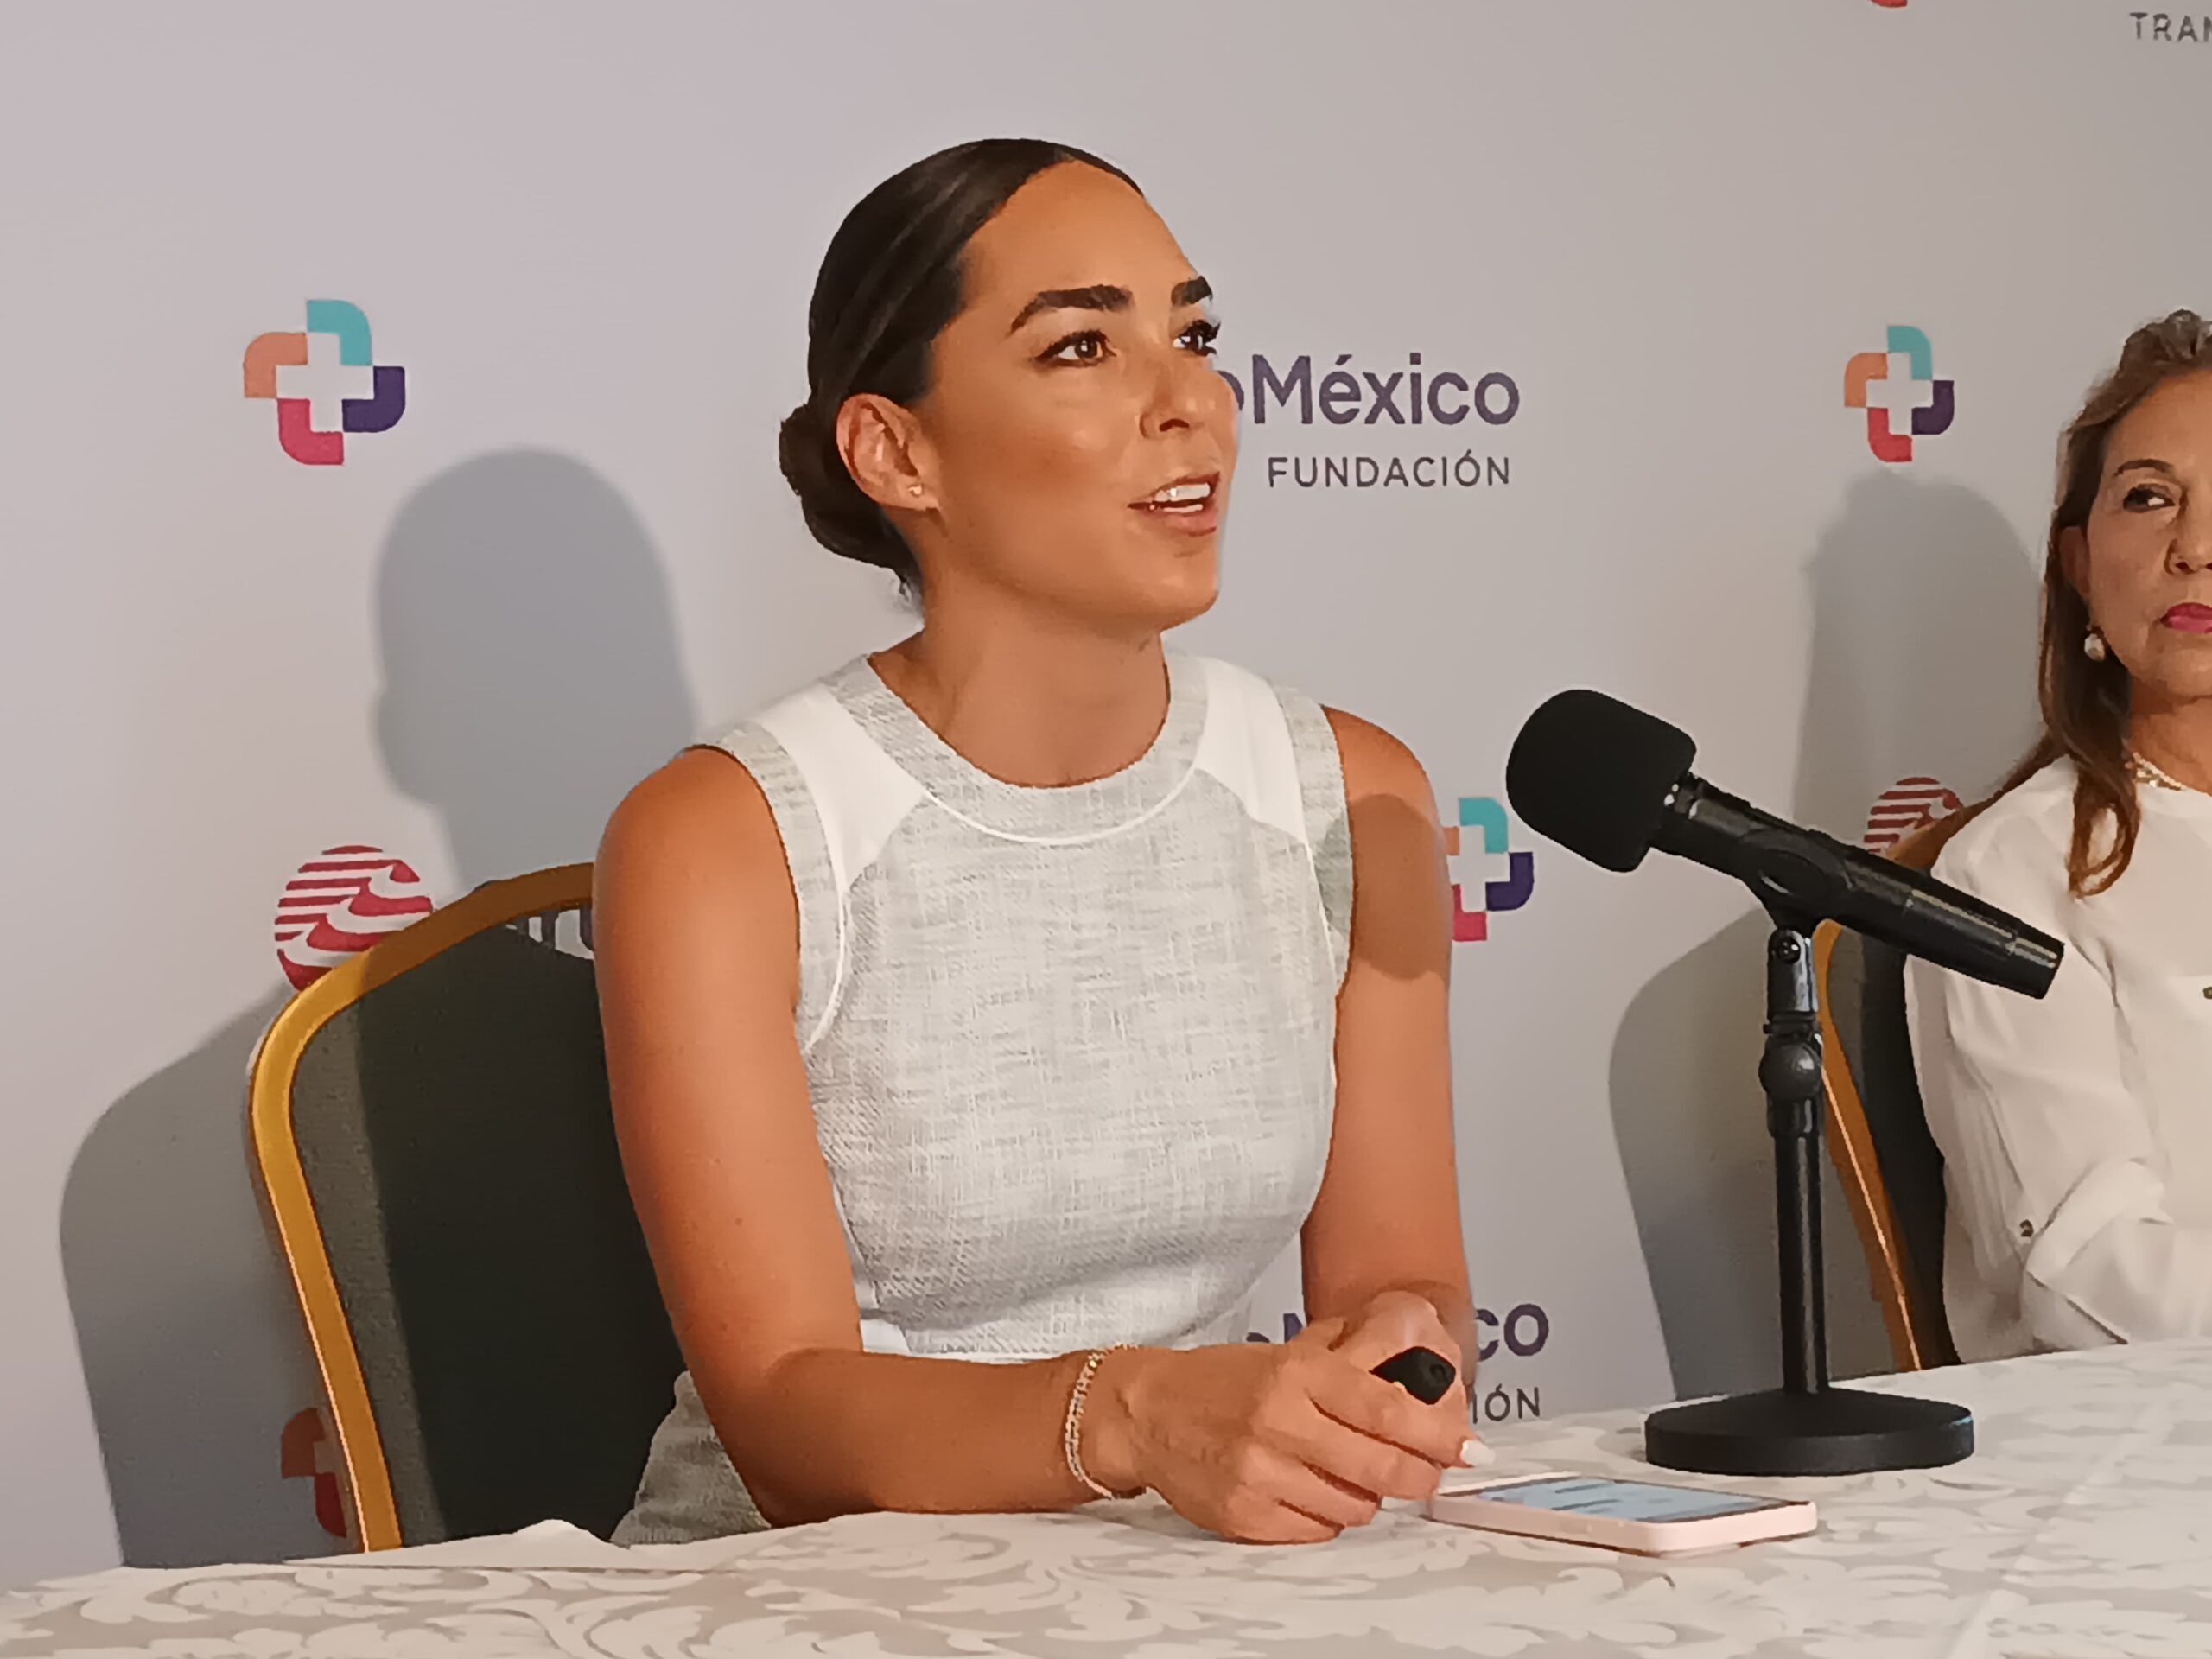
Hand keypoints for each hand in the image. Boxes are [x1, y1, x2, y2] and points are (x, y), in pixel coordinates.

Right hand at [1084, 1316, 1475, 1544]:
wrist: (1145, 1411)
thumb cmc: (1221, 1382)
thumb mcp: (1290, 1354)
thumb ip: (1355, 1367)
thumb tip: (1424, 1387)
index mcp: (1297, 1373)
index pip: (1389, 1409)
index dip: (1438, 1435)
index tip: (1468, 1449)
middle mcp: (1279, 1421)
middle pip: (1382, 1468)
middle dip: (1420, 1477)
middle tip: (1428, 1475)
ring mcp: (1259, 1472)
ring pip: (1355, 1507)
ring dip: (1367, 1496)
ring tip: (1346, 1473)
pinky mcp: (1244, 1513)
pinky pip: (1316, 1530)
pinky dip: (1327, 1516)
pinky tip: (1309, 1491)